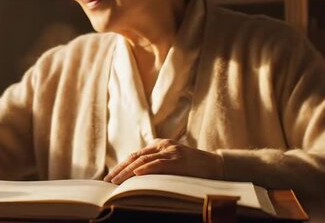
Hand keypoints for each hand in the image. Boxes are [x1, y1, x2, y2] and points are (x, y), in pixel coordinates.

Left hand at [104, 139, 223, 183]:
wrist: (216, 166)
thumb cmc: (193, 169)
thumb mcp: (172, 163)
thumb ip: (157, 165)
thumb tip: (136, 178)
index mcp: (160, 145)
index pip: (135, 155)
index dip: (121, 165)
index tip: (110, 176)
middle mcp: (163, 145)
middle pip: (136, 156)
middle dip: (120, 169)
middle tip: (108, 180)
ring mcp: (170, 151)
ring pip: (143, 160)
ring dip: (127, 171)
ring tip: (116, 180)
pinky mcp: (177, 159)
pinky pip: (158, 164)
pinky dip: (145, 169)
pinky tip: (135, 174)